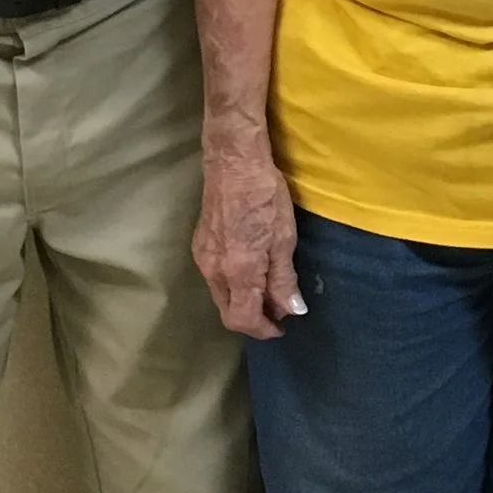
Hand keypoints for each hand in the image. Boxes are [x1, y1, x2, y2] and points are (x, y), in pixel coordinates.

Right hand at [195, 134, 304, 338]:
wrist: (234, 163)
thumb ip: (285, 280)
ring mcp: (202, 259)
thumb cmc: (266, 197)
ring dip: (243, 302)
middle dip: (253, 319)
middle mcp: (214, 271)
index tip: (281, 326)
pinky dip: (233, 286)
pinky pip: (215, 280)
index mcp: (238, 272)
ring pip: (221, 297)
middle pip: (228, 313)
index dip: (264, 330)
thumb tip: (292, 310)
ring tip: (268, 291)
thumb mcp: (284, 239)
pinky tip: (251, 272)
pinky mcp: (199, 246)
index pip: (244, 319)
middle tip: (277, 312)